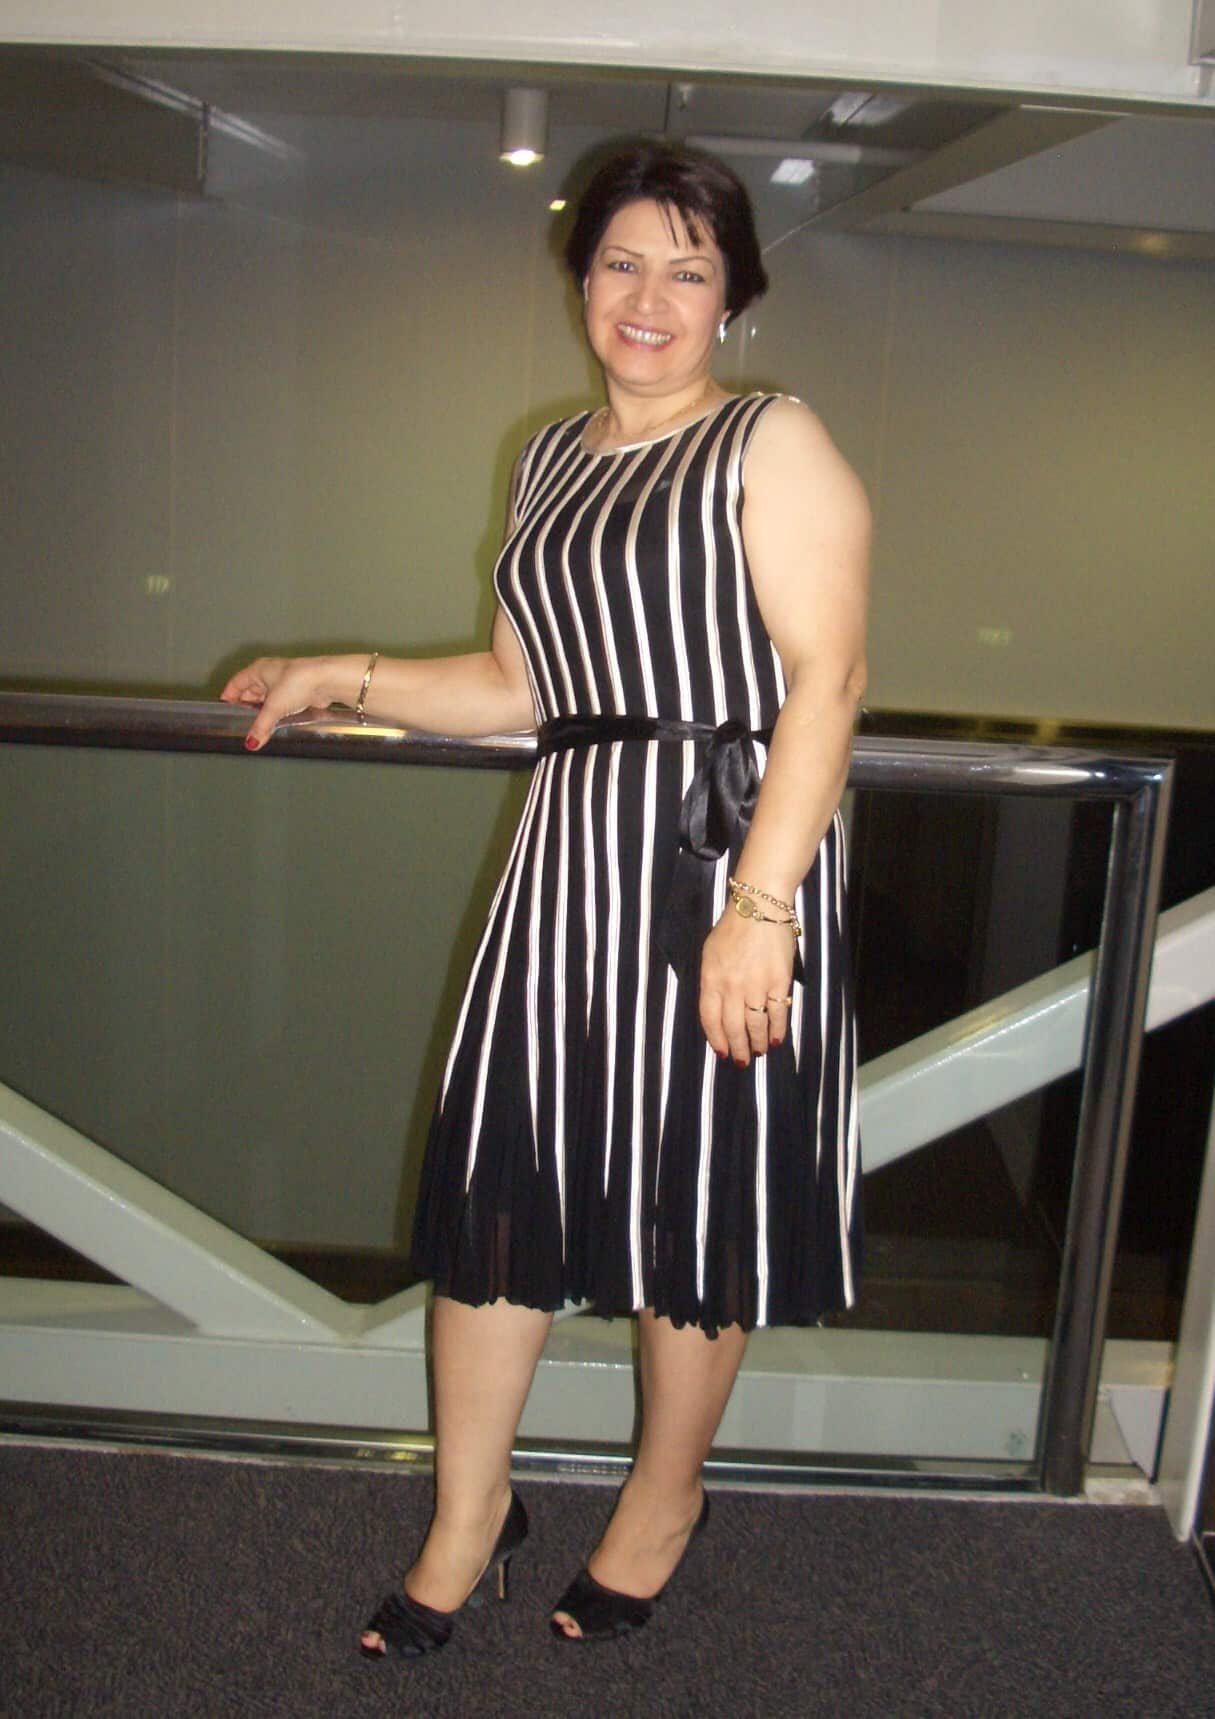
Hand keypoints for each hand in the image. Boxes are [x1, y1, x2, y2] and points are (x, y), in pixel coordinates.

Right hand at [219, 655, 335, 750]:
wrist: (327, 680)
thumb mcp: (274, 707)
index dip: (228, 696)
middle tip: (240, 724)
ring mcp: (283, 683)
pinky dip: (276, 713)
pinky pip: (280, 704)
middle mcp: (269, 674)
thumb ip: (261, 726)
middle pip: (250, 692)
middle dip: (246, 707)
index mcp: (258, 670)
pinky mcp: (297, 692)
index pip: (236, 683)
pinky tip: (274, 724)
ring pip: (266, 699)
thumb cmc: (298, 682)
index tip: (223, 710)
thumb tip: (251, 742)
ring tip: (256, 727)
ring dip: (262, 712)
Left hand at [698, 905, 794, 1067]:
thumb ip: (712, 982)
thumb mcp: (710, 953)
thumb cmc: (733, 928)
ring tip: (759, 1052)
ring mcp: (756, 985)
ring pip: (755, 1025)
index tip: (721, 1052)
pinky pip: (777, 1013)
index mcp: (711, 979)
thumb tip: (718, 1010)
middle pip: (733, 1027)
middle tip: (741, 1061)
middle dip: (737, 1049)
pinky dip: (777, 1030)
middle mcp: (732, 986)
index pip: (709, 1018)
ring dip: (757, 1043)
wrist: (760, 907)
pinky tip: (776, 1040)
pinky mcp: (779, 982)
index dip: (716, 1039)